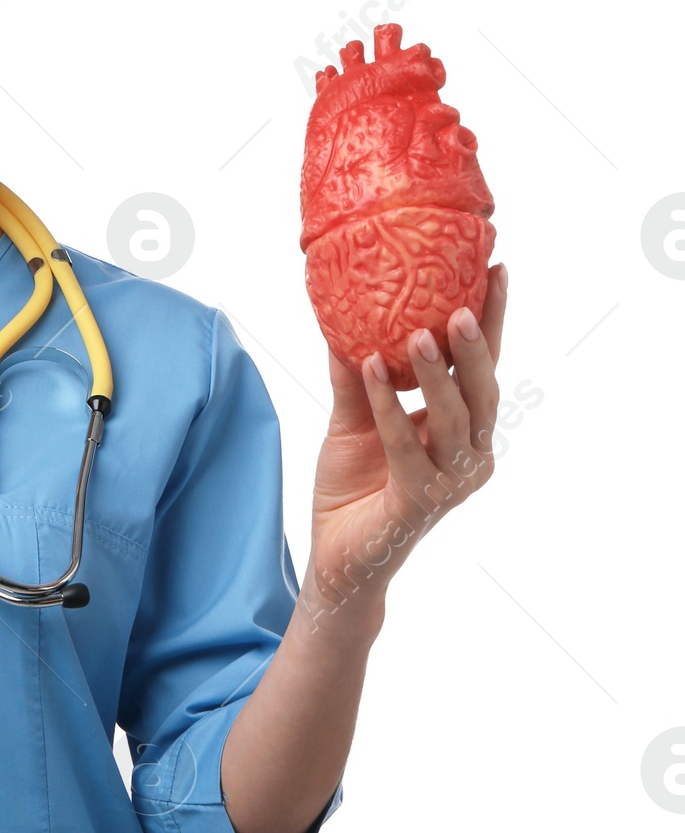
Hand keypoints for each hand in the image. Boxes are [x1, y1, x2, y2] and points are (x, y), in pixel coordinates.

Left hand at [303, 263, 506, 621]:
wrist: (338, 561)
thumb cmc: (355, 490)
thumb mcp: (352, 421)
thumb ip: (355, 376)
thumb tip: (344, 317)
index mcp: (464, 432)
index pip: (481, 369)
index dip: (492, 323)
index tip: (495, 271)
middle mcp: (469, 456)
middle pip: (483, 391)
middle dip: (476, 345)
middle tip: (463, 304)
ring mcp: (450, 482)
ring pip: (455, 419)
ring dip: (437, 374)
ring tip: (420, 332)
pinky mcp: (420, 502)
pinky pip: (408, 447)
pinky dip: (390, 407)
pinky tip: (373, 369)